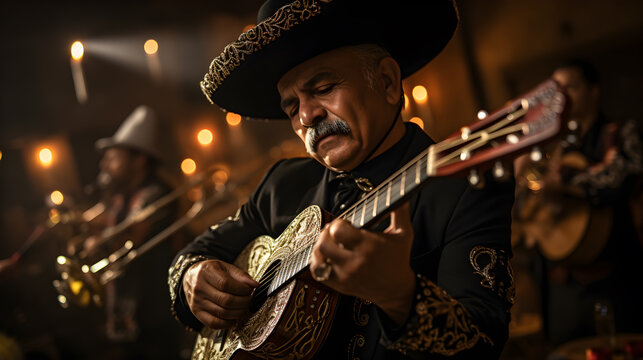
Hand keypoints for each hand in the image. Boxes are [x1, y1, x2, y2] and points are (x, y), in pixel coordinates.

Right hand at [182, 259, 258, 328]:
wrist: (191, 277)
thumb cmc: (212, 272)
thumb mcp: (225, 267)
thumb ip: (240, 275)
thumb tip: (255, 285)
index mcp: (206, 272)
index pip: (226, 284)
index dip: (241, 289)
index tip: (250, 290)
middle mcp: (199, 288)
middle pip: (225, 300)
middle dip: (243, 302)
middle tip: (250, 300)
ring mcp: (196, 302)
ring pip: (222, 313)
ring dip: (238, 313)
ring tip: (245, 308)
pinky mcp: (197, 313)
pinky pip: (214, 323)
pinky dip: (227, 323)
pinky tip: (234, 318)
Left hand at [309, 202, 415, 324]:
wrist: (396, 289)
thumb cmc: (398, 258)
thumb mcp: (403, 233)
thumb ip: (400, 211)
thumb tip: (403, 193)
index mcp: (368, 246)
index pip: (339, 230)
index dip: (338, 222)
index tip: (346, 223)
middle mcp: (354, 262)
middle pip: (324, 244)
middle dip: (326, 233)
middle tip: (334, 231)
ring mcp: (344, 275)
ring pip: (317, 258)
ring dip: (320, 245)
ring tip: (330, 242)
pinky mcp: (338, 285)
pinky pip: (317, 272)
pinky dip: (317, 261)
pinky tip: (327, 255)